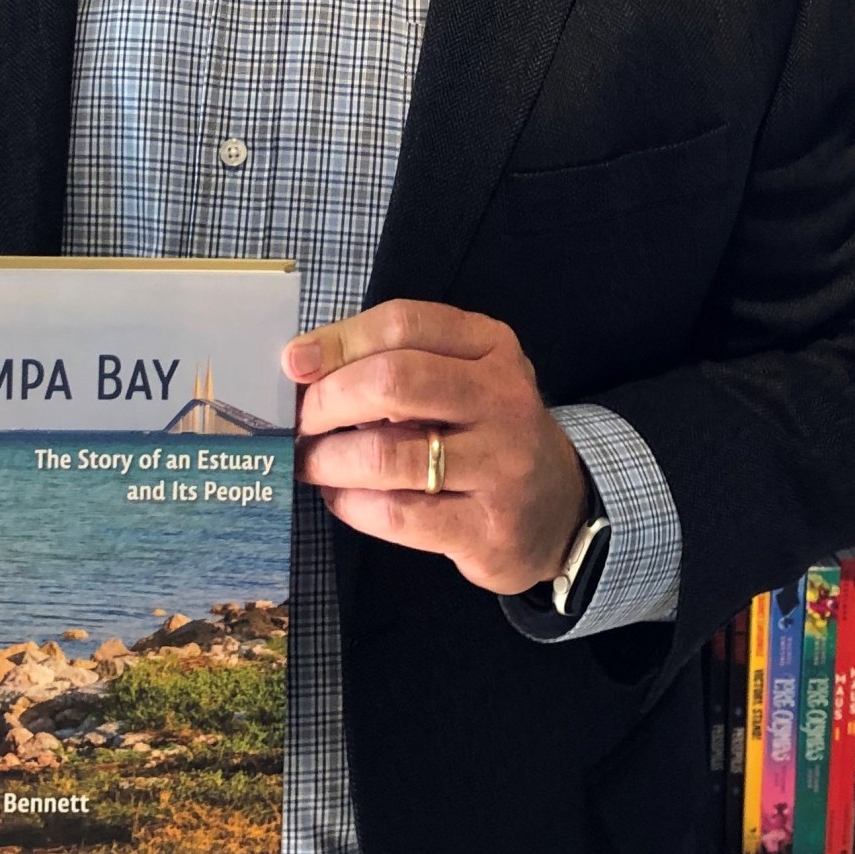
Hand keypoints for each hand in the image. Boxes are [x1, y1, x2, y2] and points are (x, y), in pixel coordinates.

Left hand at [285, 299, 589, 595]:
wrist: (559, 511)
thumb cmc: (484, 431)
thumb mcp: (460, 376)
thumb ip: (392, 359)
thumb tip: (299, 362)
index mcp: (491, 346)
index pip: (402, 324)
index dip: (338, 341)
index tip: (294, 364)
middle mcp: (503, 398)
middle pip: (393, 382)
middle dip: (327, 401)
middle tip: (301, 422)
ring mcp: (502, 466)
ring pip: (388, 455)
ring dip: (329, 459)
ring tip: (311, 463)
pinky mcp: (488, 529)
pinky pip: (397, 514)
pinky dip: (352, 504)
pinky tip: (342, 497)